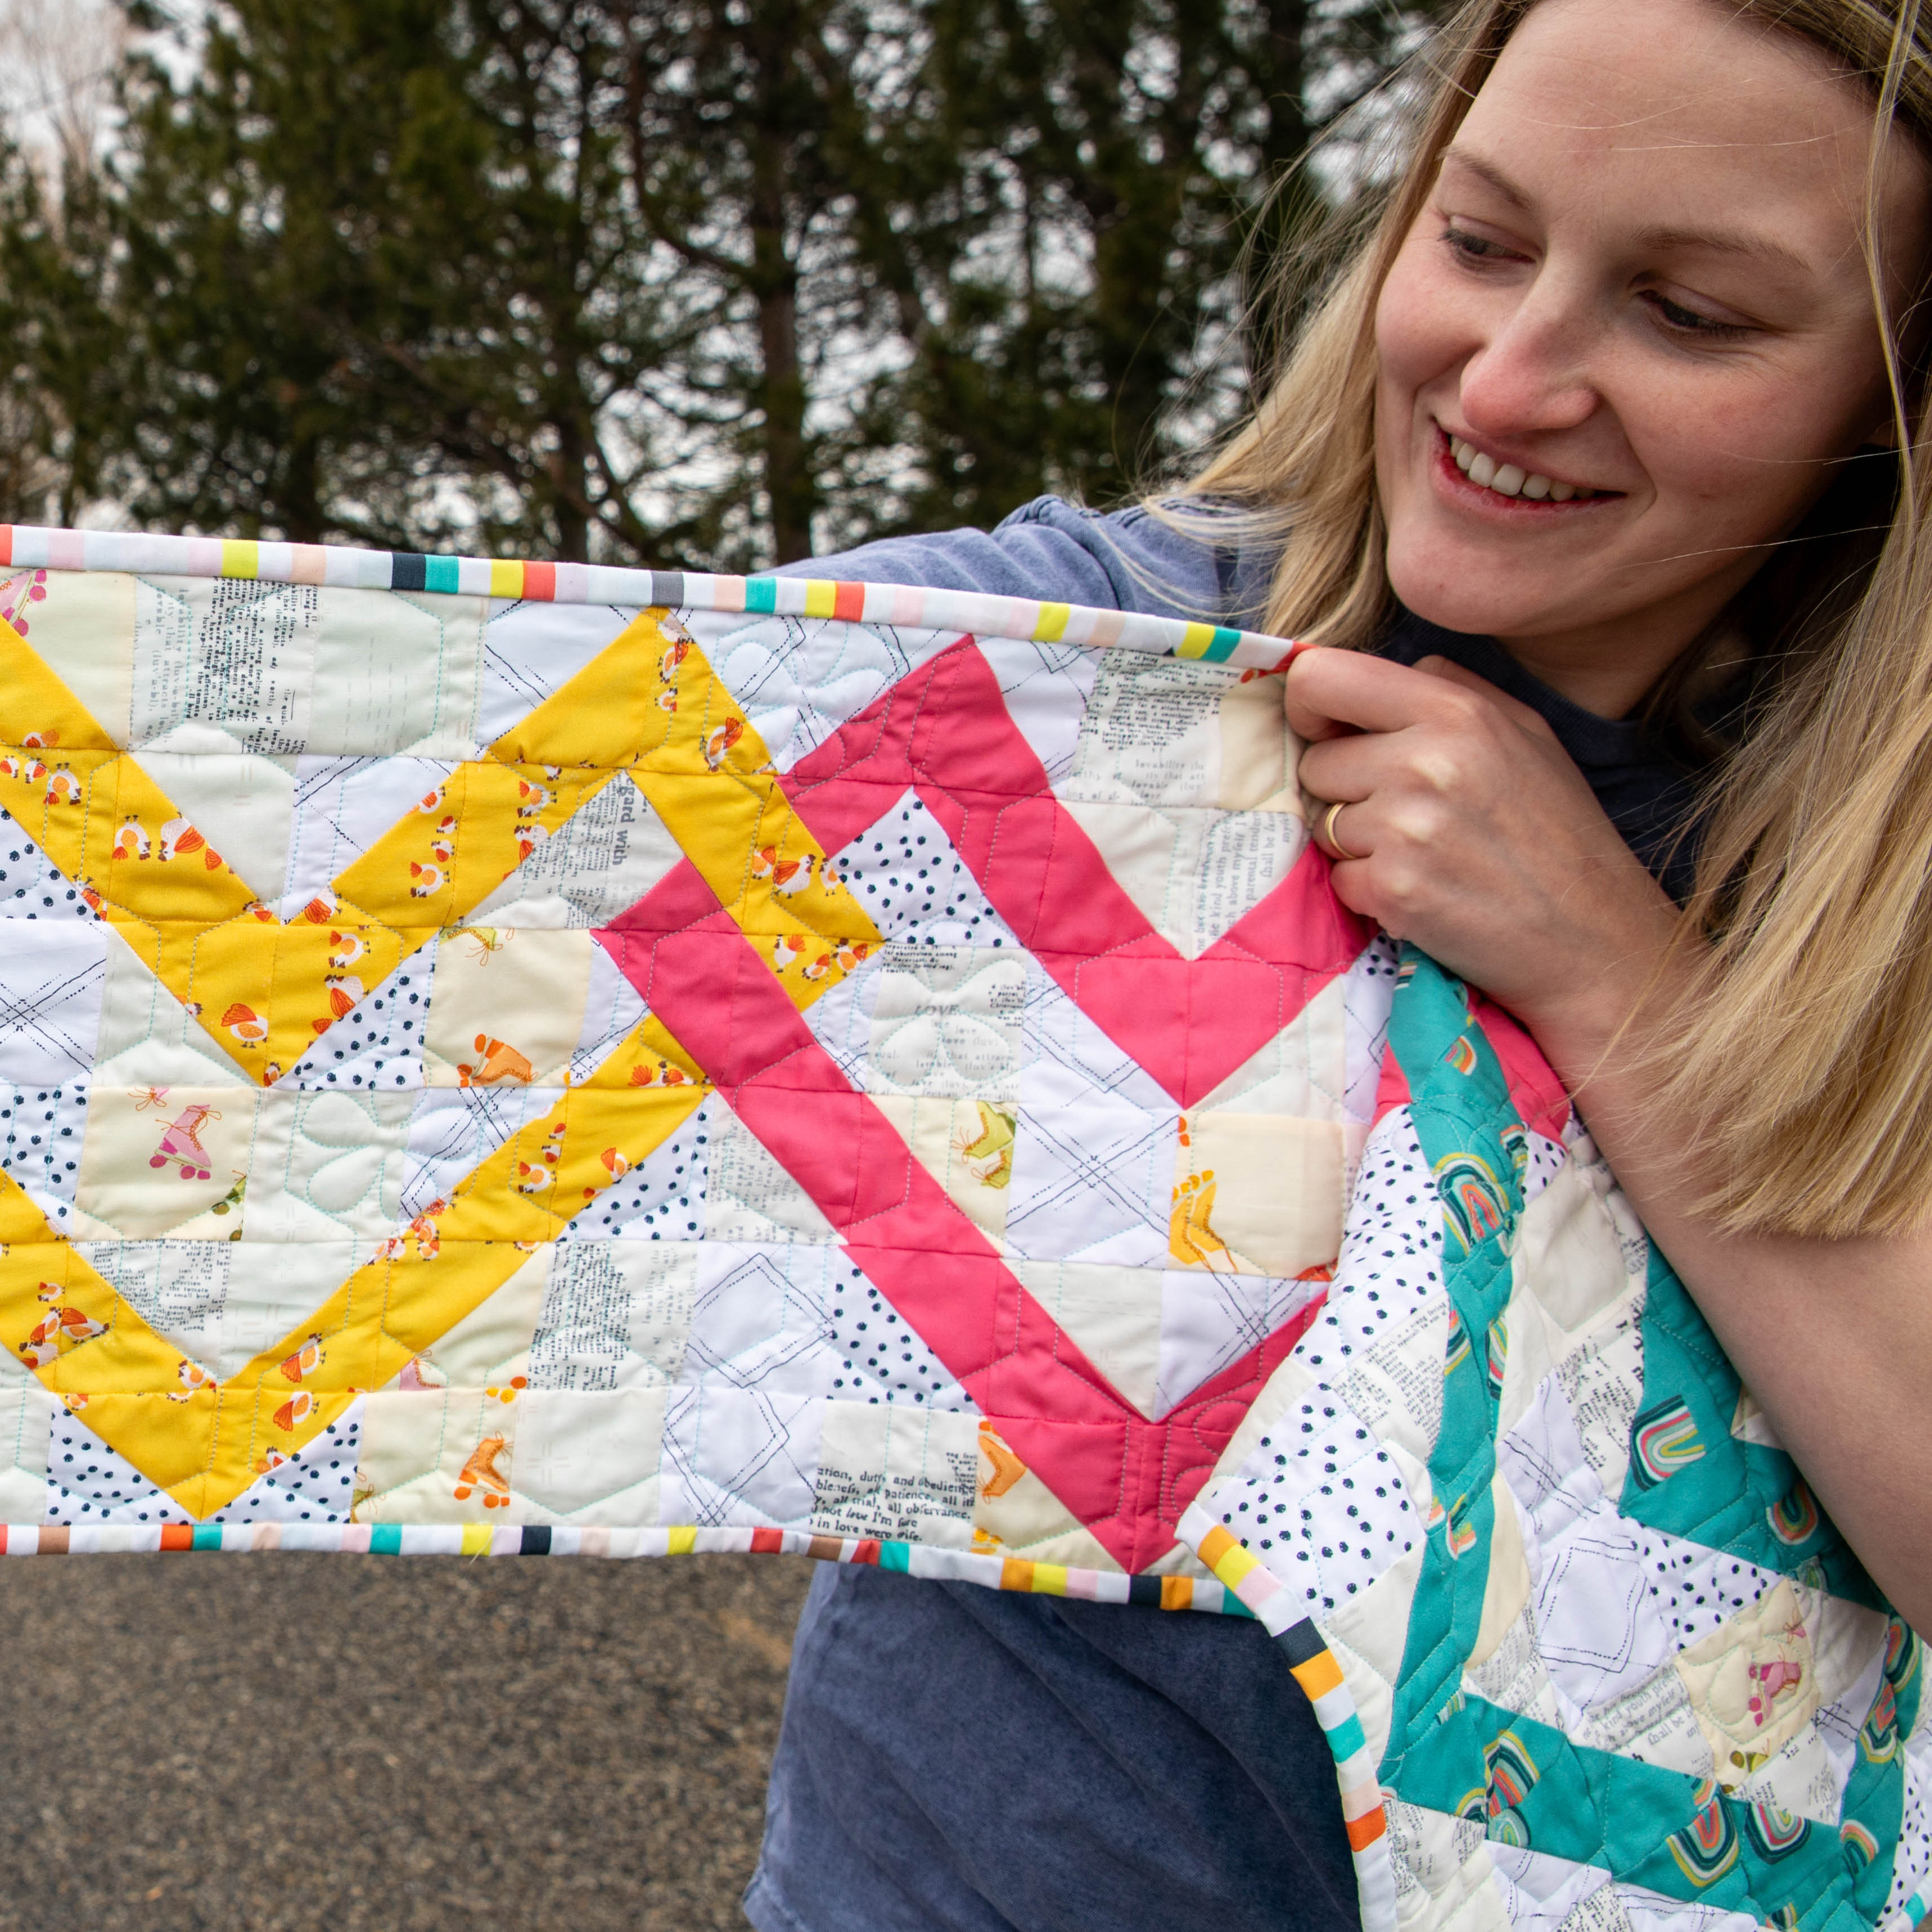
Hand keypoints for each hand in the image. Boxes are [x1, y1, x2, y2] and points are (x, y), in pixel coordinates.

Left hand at [1286, 646, 1679, 1060]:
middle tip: (1406, 813)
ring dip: (1359, 843)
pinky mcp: (1393, 890)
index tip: (1331, 733)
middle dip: (1344, 788)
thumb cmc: (1558, 834)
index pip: (1320, 676)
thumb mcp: (1523, 733)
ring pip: (1323, 822)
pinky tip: (1425, 892)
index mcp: (1455, 712)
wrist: (1594, 938)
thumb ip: (1449, 689)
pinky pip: (1338, 878)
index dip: (1311, 707)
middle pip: (1315, 761)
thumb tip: (1370, 678)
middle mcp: (1424, 762)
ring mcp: (1405, 829)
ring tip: (1427, 854)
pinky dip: (1370, 890)